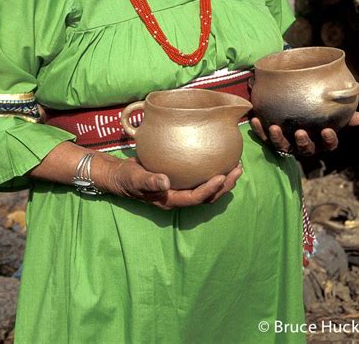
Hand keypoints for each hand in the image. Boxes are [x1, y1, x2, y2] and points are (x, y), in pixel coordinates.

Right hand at [97, 155, 241, 209]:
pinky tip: (219, 158)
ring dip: (223, 180)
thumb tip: (165, 182)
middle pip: (207, 196)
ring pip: (207, 189)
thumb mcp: (135, 178)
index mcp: (170, 200)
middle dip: (224, 185)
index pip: (195, 198)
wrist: (120, 175)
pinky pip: (200, 178)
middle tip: (238, 170)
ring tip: (236, 166)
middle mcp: (179, 197)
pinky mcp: (181, 179)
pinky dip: (212, 170)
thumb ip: (149, 181)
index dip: (210, 189)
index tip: (222, 176)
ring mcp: (180, 189)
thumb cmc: (127, 177)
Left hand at [250, 112, 358, 155]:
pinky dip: (258, 129)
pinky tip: (254, 119)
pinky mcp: (268, 138)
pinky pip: (262, 137)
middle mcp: (301, 144)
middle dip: (302, 142)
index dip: (329, 140)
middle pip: (304, 149)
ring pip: (281, 146)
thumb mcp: (326, 113)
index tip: (328, 131)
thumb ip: (342, 115)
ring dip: (277, 138)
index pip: (328, 145)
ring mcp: (284, 143)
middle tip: (300, 132)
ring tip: (274, 127)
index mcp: (318, 139)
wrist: (285, 107)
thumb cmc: (310, 111)